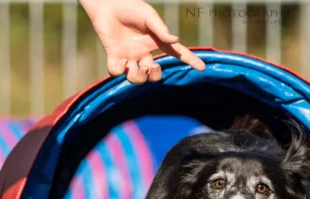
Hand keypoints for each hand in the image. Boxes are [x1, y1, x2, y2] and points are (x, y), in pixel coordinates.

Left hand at [79, 0, 205, 83]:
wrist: (107, 3)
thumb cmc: (130, 6)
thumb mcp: (149, 16)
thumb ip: (161, 30)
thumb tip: (175, 40)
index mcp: (156, 42)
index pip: (176, 53)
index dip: (189, 60)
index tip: (202, 68)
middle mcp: (143, 52)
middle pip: (154, 74)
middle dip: (155, 76)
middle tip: (151, 68)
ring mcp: (129, 56)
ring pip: (136, 78)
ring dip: (138, 77)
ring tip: (135, 67)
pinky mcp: (114, 57)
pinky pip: (117, 73)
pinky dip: (119, 71)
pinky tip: (121, 61)